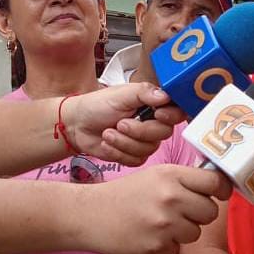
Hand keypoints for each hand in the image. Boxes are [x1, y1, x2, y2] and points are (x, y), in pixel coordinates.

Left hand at [64, 84, 184, 165]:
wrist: (77, 125)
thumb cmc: (97, 105)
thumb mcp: (120, 94)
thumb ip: (144, 92)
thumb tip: (165, 95)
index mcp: (153, 104)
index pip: (177, 111)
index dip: (171, 116)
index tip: (158, 114)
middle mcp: (153, 123)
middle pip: (163, 133)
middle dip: (139, 131)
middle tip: (120, 123)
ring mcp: (145, 141)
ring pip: (148, 149)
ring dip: (123, 142)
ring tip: (108, 133)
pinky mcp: (134, 156)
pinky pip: (136, 160)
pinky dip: (118, 153)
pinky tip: (107, 143)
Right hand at [72, 165, 231, 253]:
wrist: (91, 215)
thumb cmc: (126, 193)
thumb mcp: (156, 175)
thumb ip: (185, 179)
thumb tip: (218, 185)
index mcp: (172, 176)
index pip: (215, 183)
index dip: (221, 190)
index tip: (218, 194)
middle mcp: (171, 199)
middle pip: (210, 212)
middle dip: (199, 214)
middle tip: (181, 212)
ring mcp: (164, 225)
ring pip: (195, 233)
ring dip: (182, 231)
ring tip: (160, 223)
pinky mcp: (156, 248)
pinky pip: (176, 249)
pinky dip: (165, 245)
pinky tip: (148, 235)